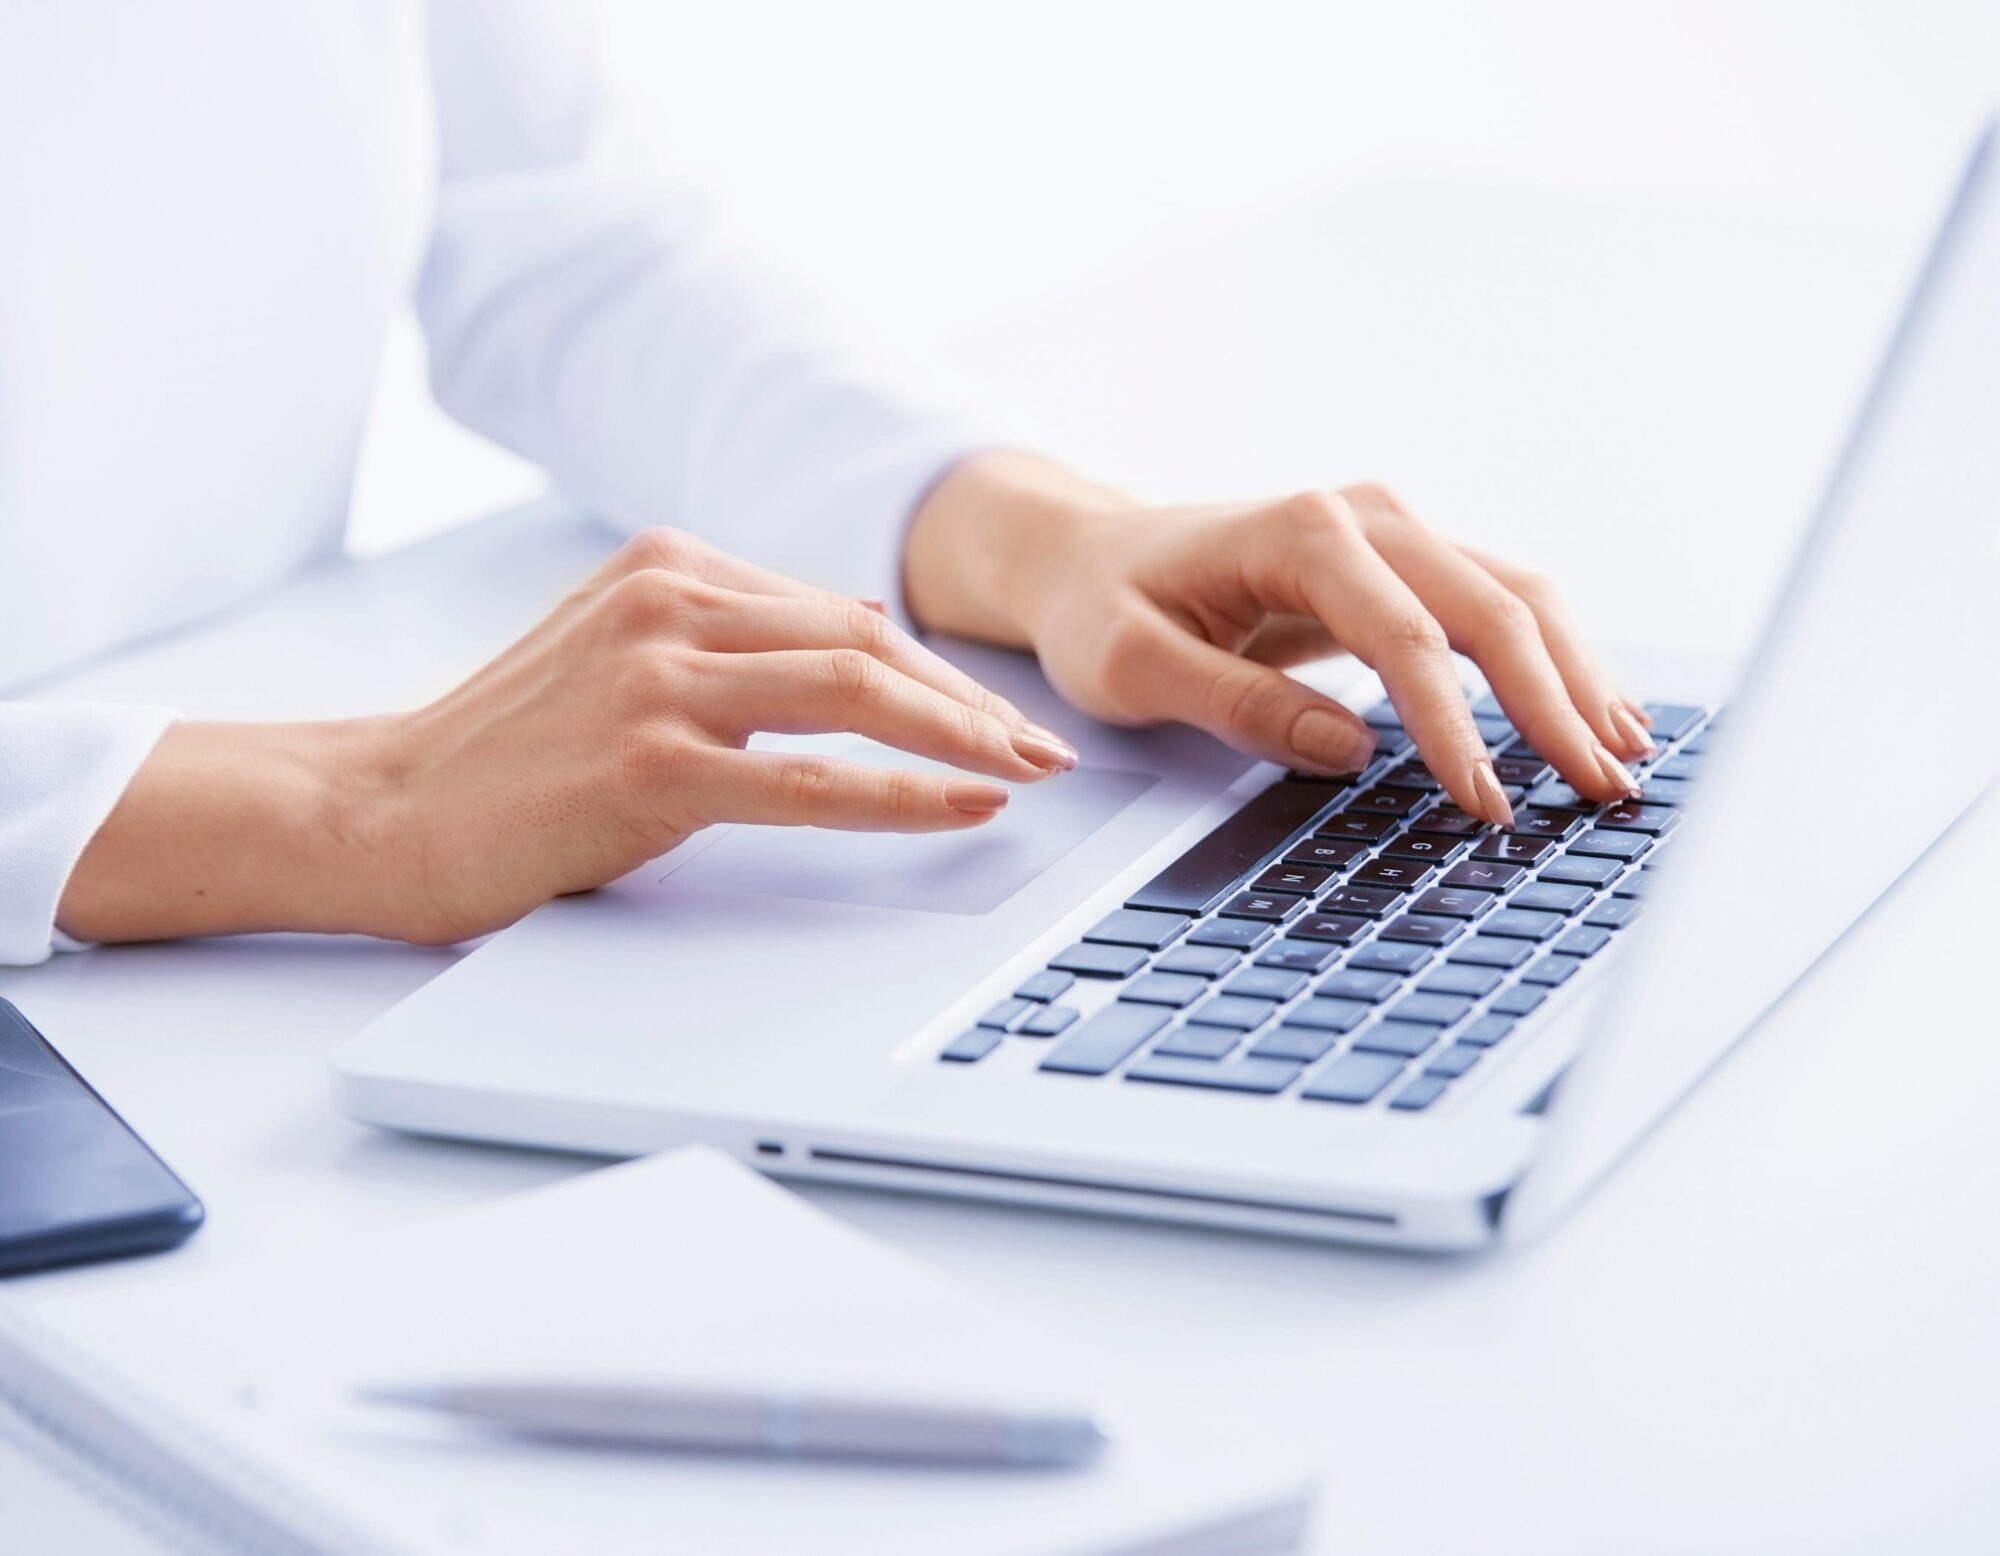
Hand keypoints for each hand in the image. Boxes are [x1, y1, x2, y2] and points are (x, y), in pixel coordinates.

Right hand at [59, 530, 1075, 945]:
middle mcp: (669, 601)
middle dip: (969, 701)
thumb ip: (737, 638)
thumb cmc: (509, 751)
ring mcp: (656, 675)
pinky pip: (810, 778)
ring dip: (960, 736)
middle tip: (1043, 749)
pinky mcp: (647, 760)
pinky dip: (902, 792)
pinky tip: (965, 808)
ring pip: (854, 692)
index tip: (997, 719)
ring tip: (1026, 775)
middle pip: (866, 643)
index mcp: (670, 566)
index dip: (936, 673)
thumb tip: (868, 633)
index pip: (842, 615)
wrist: (380, 809)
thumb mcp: (624, 657)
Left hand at [904, 455, 1654, 824]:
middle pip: (1494, 606)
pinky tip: (1593, 714)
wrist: (1089, 551)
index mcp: (1300, 535)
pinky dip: (1551, 659)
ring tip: (1622, 761)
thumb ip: (1235, 704)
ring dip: (1575, 678)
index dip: (1455, 725)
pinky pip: (1495, 604)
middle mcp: (1364, 518)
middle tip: (1601, 792)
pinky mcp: (1402, 561)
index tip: (1485, 804)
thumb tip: (1348, 750)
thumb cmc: (1101, 607)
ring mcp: (1391, 532)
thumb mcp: (1131, 666)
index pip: (1406, 638)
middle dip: (1556, 703)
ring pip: (1515, 597)